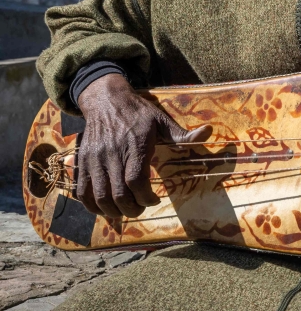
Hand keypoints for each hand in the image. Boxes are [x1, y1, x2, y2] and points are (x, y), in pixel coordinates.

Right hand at [74, 73, 210, 217]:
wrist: (106, 100)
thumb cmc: (138, 113)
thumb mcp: (162, 120)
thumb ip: (182, 134)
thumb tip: (208, 132)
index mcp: (135, 145)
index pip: (136, 180)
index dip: (146, 197)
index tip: (154, 200)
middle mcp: (112, 154)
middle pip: (118, 193)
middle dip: (131, 208)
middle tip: (140, 208)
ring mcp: (95, 159)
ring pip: (99, 196)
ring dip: (112, 210)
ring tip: (125, 210)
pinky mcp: (83, 161)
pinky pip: (82, 190)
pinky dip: (91, 205)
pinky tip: (104, 208)